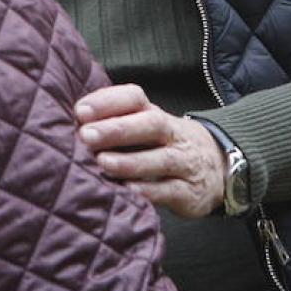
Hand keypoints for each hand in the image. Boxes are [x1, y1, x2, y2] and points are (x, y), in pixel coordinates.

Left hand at [74, 83, 226, 217]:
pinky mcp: (189, 192)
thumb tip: (69, 123)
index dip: (108, 101)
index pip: (135, 98)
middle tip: (86, 135)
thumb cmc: (165, 147)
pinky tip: (126, 192)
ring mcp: (184, 163)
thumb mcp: (147, 130)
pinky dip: (148, 191)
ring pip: (161, 158)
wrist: (220, 169)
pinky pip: (169, 190)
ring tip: (102, 163)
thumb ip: (116, 124)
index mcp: (155, 115)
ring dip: (130, 161)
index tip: (80, 111)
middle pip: (151, 124)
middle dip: (118, 129)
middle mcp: (172, 134)